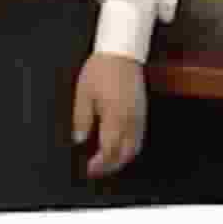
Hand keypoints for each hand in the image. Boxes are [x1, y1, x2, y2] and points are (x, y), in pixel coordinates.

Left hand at [72, 52, 147, 178]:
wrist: (121, 53)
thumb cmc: (100, 70)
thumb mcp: (83, 93)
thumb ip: (81, 119)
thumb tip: (79, 139)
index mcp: (114, 115)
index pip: (109, 149)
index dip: (100, 164)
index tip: (90, 169)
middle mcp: (130, 119)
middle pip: (125, 153)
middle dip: (111, 166)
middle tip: (96, 170)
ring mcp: (139, 116)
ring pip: (135, 148)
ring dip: (122, 159)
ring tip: (107, 163)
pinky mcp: (143, 112)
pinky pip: (139, 138)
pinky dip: (130, 149)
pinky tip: (120, 149)